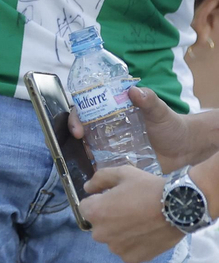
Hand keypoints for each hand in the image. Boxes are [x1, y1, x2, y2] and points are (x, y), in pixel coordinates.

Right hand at [69, 87, 192, 171]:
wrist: (185, 148)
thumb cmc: (171, 125)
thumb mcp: (159, 111)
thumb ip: (149, 100)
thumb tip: (134, 91)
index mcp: (114, 112)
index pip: (88, 110)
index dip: (77, 117)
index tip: (78, 128)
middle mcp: (109, 128)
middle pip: (85, 129)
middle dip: (77, 134)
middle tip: (80, 141)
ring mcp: (114, 145)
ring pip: (91, 147)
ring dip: (85, 151)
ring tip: (88, 157)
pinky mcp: (121, 161)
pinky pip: (105, 164)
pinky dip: (98, 167)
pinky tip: (97, 172)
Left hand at [81, 166, 180, 262]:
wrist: (179, 208)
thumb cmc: (148, 188)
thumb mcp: (122, 173)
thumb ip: (99, 179)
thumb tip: (87, 188)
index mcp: (94, 213)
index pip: (85, 207)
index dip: (99, 201)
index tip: (114, 198)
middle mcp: (101, 234)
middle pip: (98, 224)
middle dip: (108, 217)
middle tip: (129, 210)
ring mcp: (117, 248)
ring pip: (112, 238)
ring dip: (120, 232)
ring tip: (140, 222)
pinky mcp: (133, 259)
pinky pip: (126, 250)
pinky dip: (133, 244)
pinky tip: (145, 233)